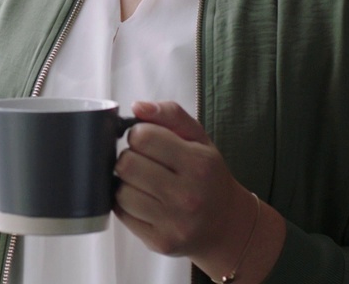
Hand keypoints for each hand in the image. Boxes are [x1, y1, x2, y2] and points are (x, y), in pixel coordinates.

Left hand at [113, 101, 253, 268]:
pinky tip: (144, 201)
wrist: (227, 225)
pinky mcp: (160, 242)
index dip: (139, 135)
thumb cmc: (208, 176)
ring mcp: (173, 222)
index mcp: (199, 164)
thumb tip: (137, 106)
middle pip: (127, 164)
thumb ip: (170, 114)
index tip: (147, 141)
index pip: (143, 137)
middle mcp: (188, 196)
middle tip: (144, 163)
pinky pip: (122, 215)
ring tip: (144, 183)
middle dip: (130, 158)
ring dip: (126, 184)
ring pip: (121, 192)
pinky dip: (126, 205)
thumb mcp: (199, 139)